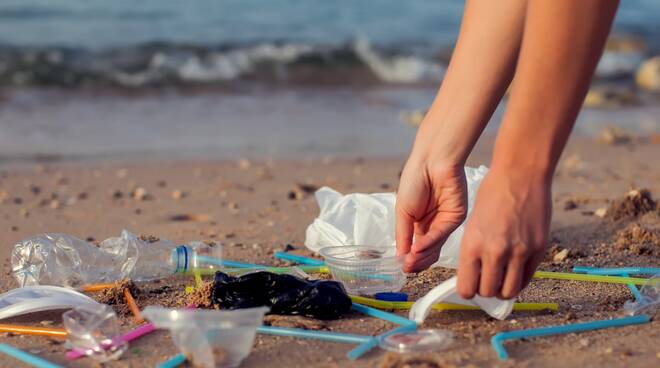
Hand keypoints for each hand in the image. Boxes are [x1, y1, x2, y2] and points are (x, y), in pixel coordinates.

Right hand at [396, 160, 466, 271]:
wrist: (431, 160)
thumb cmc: (414, 180)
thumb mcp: (403, 212)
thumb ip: (403, 236)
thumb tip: (401, 258)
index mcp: (419, 224)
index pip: (416, 249)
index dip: (409, 259)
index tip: (401, 266)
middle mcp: (434, 226)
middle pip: (427, 252)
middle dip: (416, 261)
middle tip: (406, 266)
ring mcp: (446, 223)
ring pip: (435, 247)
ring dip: (422, 255)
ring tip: (410, 260)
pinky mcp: (456, 217)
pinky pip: (442, 234)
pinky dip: (429, 242)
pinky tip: (418, 246)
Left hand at [456, 167, 550, 298]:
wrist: (520, 175)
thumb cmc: (492, 194)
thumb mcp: (472, 223)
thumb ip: (473, 250)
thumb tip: (475, 275)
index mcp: (472, 244)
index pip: (466, 288)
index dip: (468, 290)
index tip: (471, 284)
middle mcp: (495, 252)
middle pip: (488, 292)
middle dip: (486, 290)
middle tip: (488, 280)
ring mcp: (519, 252)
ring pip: (509, 291)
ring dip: (504, 289)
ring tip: (503, 278)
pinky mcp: (538, 249)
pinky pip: (528, 278)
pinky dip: (520, 279)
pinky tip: (516, 269)